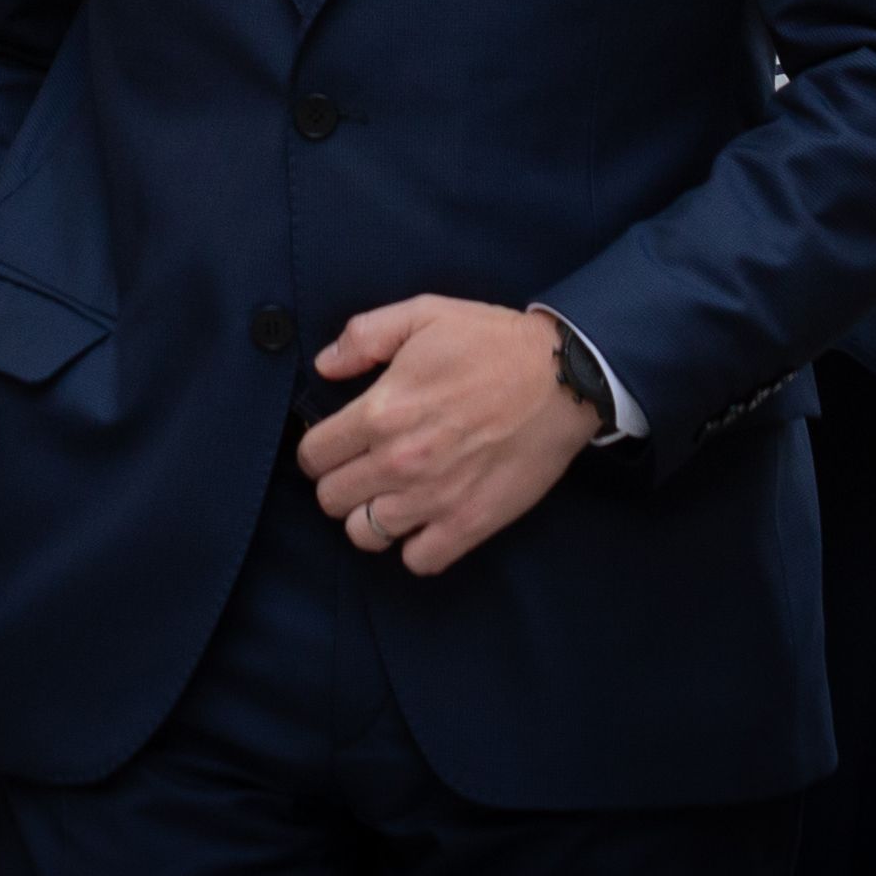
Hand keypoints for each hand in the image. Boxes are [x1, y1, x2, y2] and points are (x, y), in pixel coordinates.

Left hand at [293, 297, 596, 576]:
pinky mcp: (471, 523)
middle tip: (361, 469)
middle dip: (338, 483)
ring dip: (369, 517)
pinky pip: (418, 561)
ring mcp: (434, 498)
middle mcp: (399, 462)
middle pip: (330, 500)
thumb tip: (323, 365)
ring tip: (389, 497)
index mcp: (380, 411)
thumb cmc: (492, 342)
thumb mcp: (422, 314)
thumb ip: (363, 337)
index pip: (313, 455)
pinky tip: (424, 521)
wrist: (562, 377)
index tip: (334, 444)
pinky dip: (415, 546)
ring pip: (365, 535)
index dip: (317, 449)